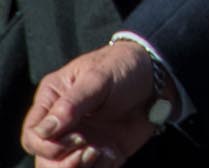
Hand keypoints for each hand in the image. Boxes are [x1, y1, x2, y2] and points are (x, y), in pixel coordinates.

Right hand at [20, 41, 161, 165]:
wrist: (159, 77)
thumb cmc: (124, 67)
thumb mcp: (99, 77)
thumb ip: (72, 104)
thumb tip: (44, 132)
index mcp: (52, 101)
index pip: (33, 136)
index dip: (47, 145)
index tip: (78, 137)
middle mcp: (63, 125)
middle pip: (44, 159)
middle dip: (64, 162)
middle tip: (89, 149)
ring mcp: (81, 141)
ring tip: (101, 151)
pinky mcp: (101, 152)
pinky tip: (113, 153)